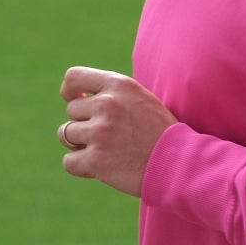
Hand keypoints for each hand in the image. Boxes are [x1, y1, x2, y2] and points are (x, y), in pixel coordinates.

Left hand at [57, 66, 176, 197]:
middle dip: (84, 123)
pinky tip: (99, 167)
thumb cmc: (160, 132)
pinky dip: (80, 166)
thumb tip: (74, 97)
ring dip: (81, 144)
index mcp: (118, 84)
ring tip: (106, 150)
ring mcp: (99, 132)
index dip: (70, 90)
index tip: (75, 100)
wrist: (179, 163)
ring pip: (66, 135)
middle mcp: (106, 104)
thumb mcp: (140, 99)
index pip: (74, 77)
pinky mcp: (96, 160)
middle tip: (108, 136)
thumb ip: (111, 93)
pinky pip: (69, 161)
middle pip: (71, 111)